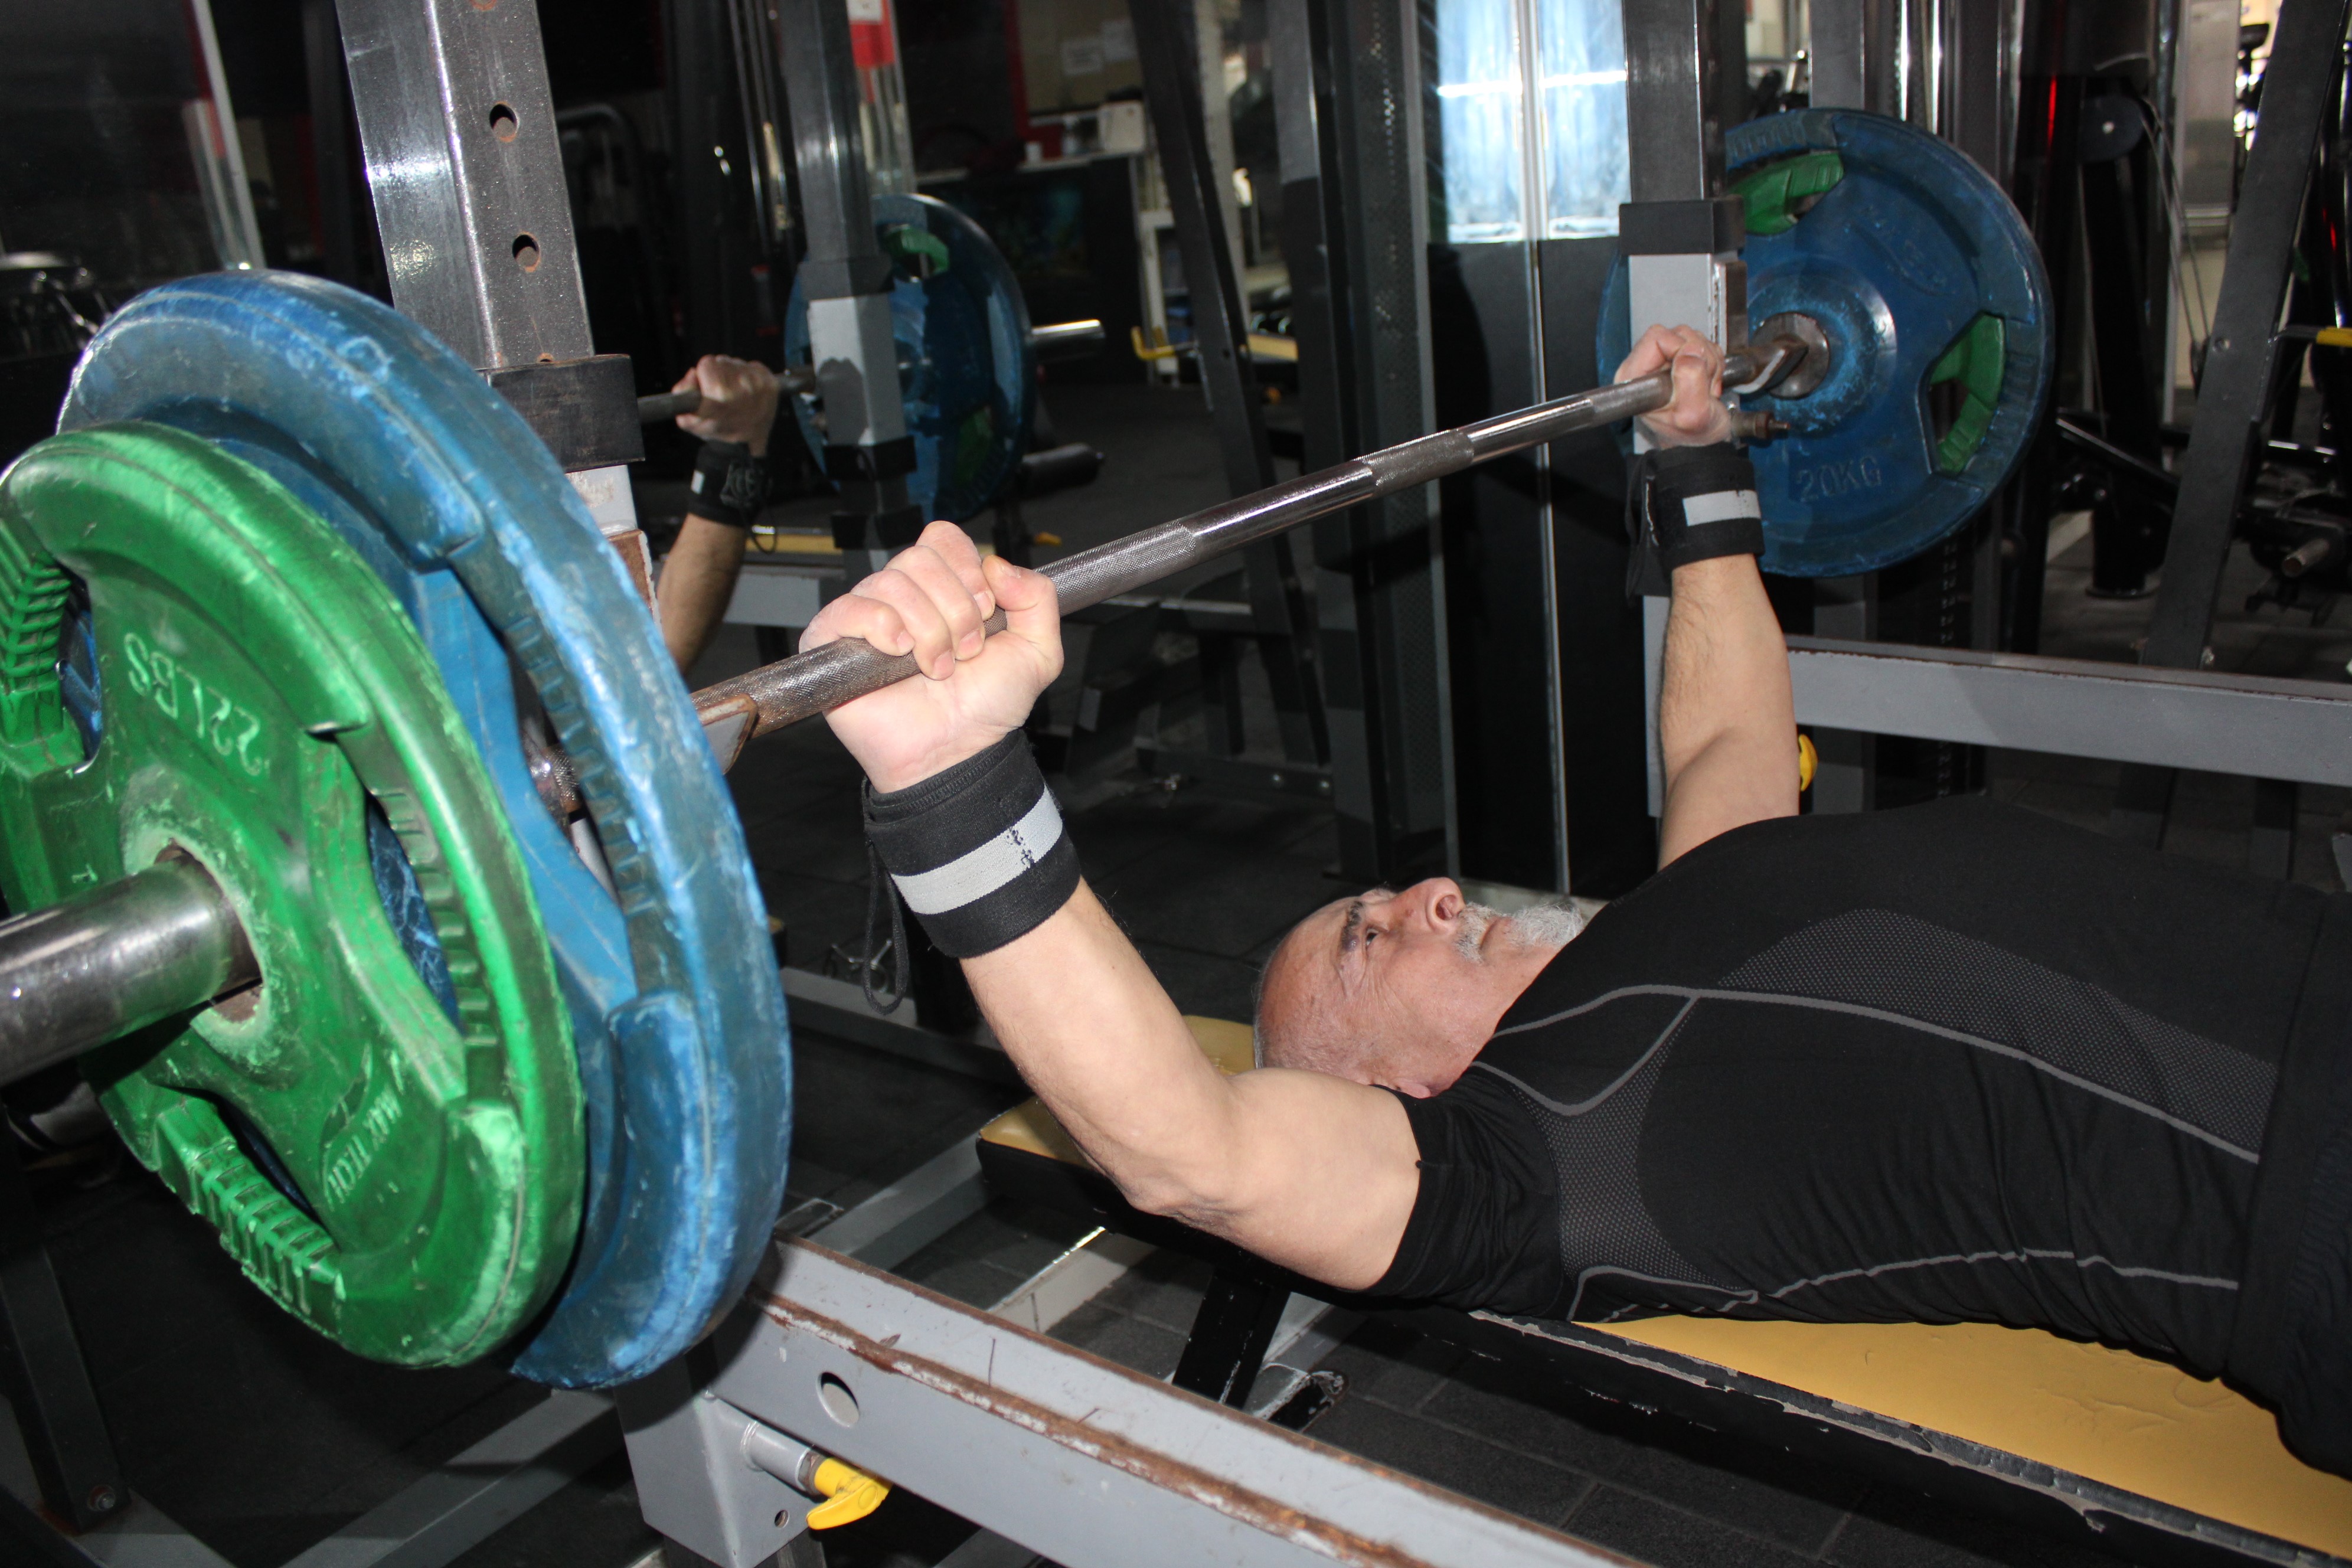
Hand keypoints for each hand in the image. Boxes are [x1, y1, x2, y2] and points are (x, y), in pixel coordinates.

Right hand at [674, 354, 779, 454]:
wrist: (745, 446)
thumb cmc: (716, 431)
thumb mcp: (688, 419)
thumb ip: (682, 392)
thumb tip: (692, 373)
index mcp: (719, 395)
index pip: (707, 362)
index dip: (704, 374)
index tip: (707, 387)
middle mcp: (741, 389)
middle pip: (723, 360)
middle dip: (719, 373)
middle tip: (722, 393)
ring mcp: (759, 386)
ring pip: (738, 363)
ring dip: (734, 375)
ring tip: (736, 395)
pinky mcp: (771, 385)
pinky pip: (754, 366)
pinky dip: (749, 376)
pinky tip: (748, 392)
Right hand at [802, 521, 1062, 792]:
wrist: (958, 752)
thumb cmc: (986, 707)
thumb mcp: (1038, 651)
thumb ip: (1038, 597)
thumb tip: (998, 563)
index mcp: (943, 588)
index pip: (942, 538)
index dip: (966, 568)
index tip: (985, 610)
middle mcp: (903, 596)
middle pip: (918, 558)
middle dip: (954, 608)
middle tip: (963, 651)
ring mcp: (866, 616)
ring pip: (891, 584)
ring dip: (927, 630)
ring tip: (935, 668)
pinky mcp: (832, 641)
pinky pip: (848, 608)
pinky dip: (880, 627)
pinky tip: (898, 654)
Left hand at [1617, 325, 1732, 447]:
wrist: (1704, 441)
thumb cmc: (1691, 435)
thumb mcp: (1692, 413)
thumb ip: (1690, 379)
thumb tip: (1691, 350)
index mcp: (1634, 377)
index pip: (1657, 337)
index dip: (1681, 349)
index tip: (1692, 373)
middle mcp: (1645, 365)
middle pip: (1677, 334)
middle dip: (1699, 356)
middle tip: (1702, 383)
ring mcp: (1664, 361)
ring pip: (1692, 338)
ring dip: (1708, 360)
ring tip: (1705, 386)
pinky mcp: (1681, 359)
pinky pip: (1703, 345)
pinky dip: (1713, 362)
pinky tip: (1708, 381)